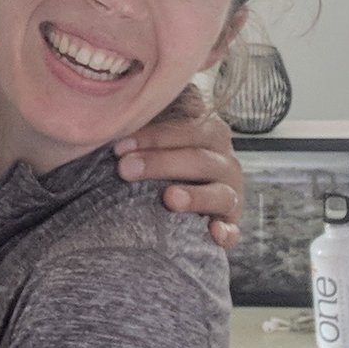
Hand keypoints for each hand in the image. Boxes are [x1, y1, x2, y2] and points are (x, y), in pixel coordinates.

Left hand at [115, 87, 243, 249]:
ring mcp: (231, 195)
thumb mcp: (160, 141)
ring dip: (196, 196)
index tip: (118, 147)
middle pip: (199, 159)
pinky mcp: (231, 225)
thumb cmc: (164, 162)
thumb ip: (148, 124)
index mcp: (210, 135)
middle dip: (161, 163)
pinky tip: (214, 232)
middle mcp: (225, 162)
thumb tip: (115, 115)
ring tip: (169, 199)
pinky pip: (233, 231)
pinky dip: (227, 232)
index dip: (153, 137)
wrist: (185, 196)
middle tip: (126, 169)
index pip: (187, 129)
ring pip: (220, 194)